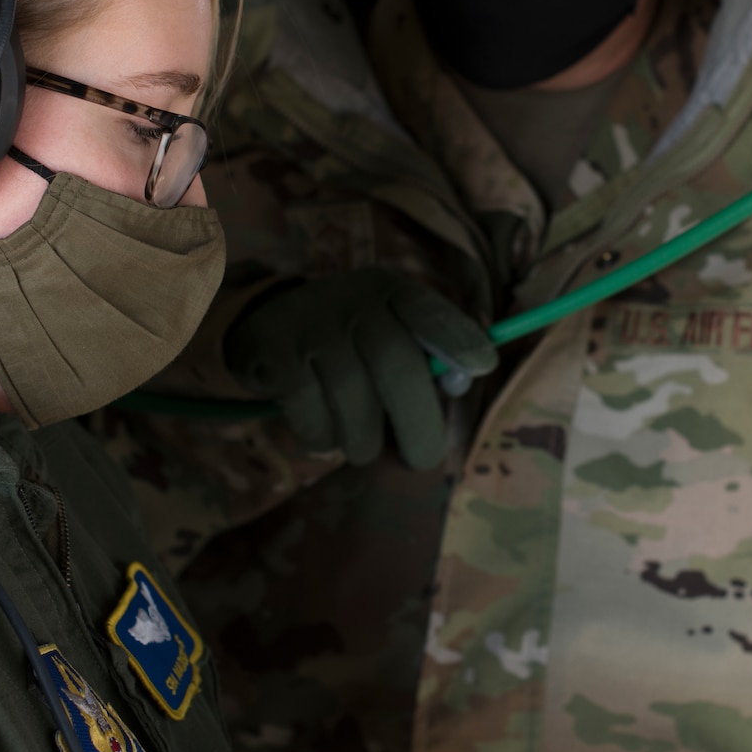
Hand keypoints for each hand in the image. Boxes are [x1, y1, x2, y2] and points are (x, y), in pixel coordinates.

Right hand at [224, 269, 495, 468]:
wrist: (268, 322)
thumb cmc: (351, 340)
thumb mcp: (390, 332)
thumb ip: (429, 357)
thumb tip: (459, 384)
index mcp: (390, 291)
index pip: (428, 311)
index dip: (457, 338)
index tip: (483, 366)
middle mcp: (352, 300)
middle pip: (396, 366)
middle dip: (418, 424)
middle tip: (423, 461)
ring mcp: (311, 325)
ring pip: (353, 402)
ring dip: (363, 440)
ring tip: (361, 443)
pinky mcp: (274, 353)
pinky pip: (312, 416)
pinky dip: (323, 437)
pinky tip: (323, 427)